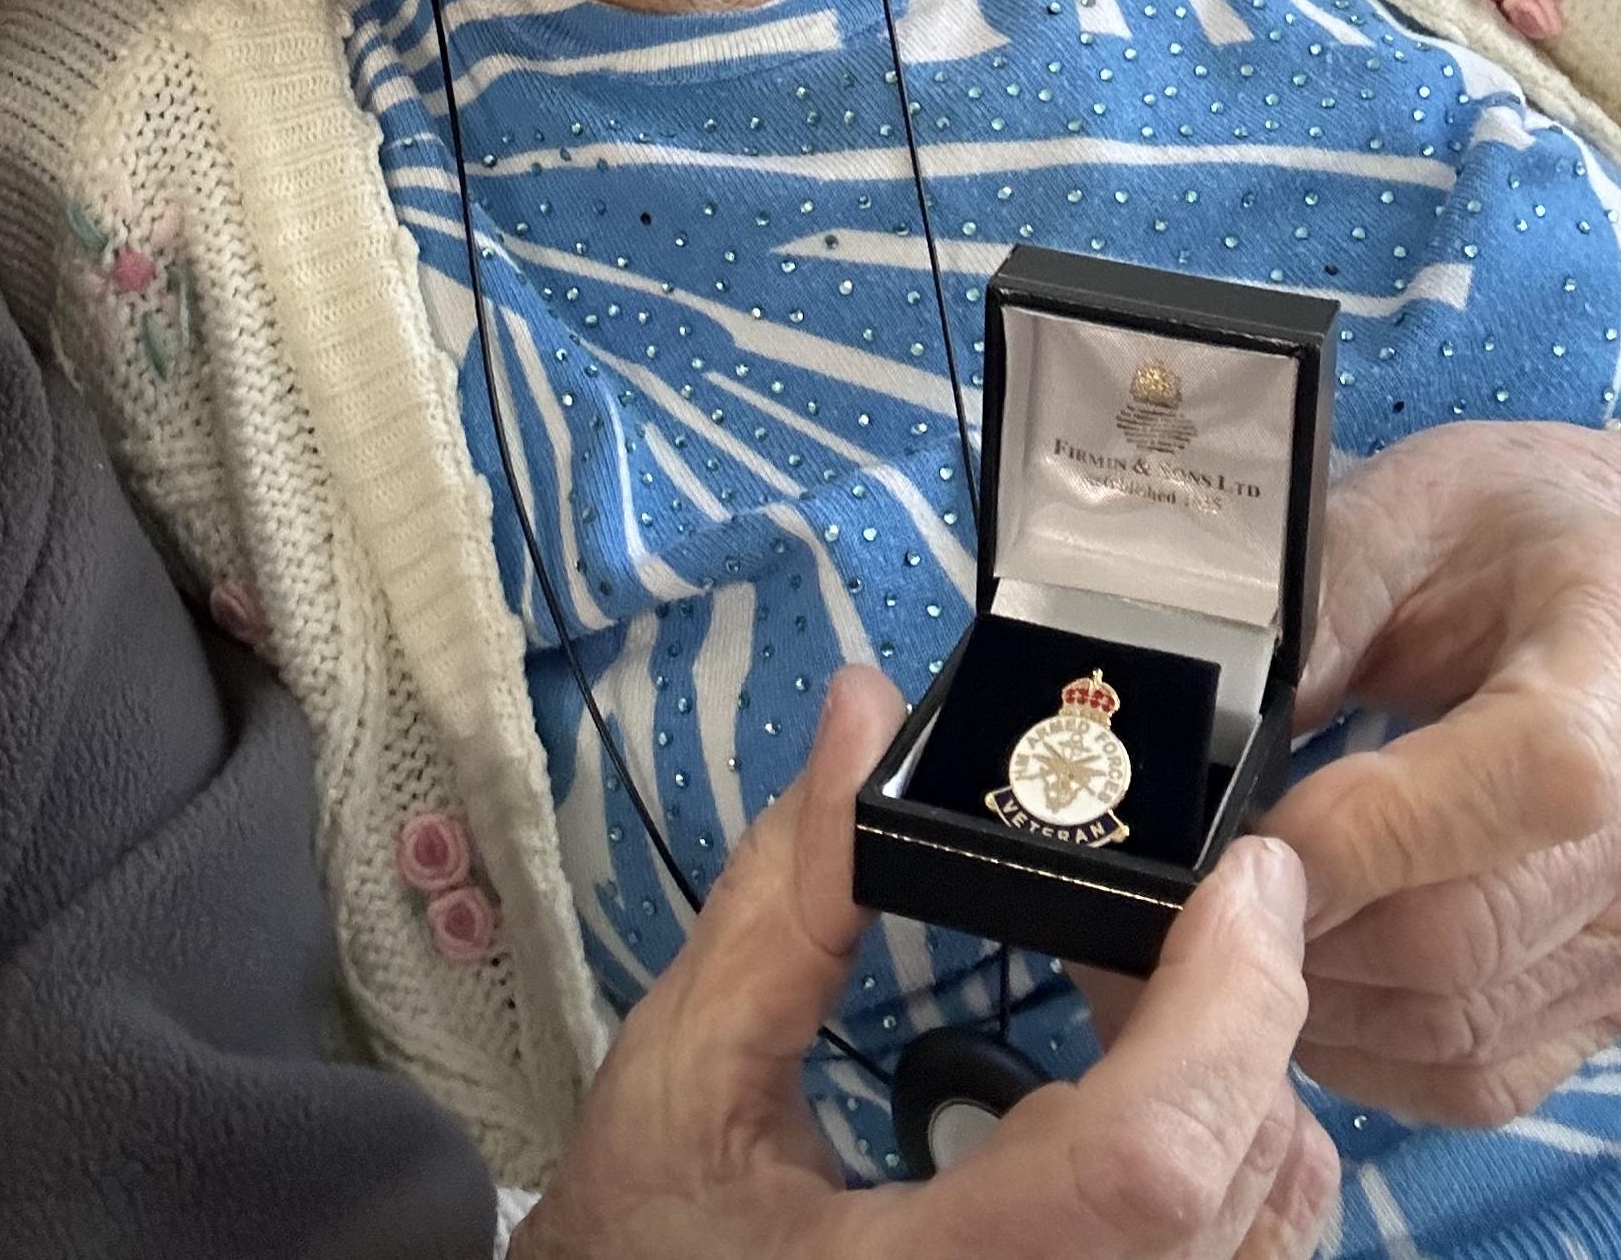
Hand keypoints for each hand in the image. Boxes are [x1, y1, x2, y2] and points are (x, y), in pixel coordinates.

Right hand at [514, 666, 1334, 1259]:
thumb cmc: (650, 1249)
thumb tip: (864, 714)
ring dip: (1249, 1086)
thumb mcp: (688, 1073)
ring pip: (1271, 1242)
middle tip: (1205, 895)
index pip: (1145, 1166)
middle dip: (1250, 1013)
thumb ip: (787, 898)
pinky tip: (1156, 1086)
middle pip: (1235, 1191)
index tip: (1239, 875)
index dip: (1223, 1010)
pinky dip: (1239, 1164)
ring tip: (1167, 983)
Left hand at [1260, 417, 1620, 1124]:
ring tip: (1212, 941)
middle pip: (1458, 940)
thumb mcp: (1408, 515)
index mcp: (1600, 704)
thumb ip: (1320, 612)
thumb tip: (1220, 733)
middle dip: (1297, 930)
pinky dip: (1369, 1054)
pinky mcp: (1601, 1002)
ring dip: (1314, 1003)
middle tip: (1181, 901)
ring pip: (1455, 1030)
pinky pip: (1478, 1075)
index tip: (1229, 837)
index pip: (1491, 800)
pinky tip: (1297, 982)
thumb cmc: (1514, 532)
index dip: (1345, 837)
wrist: (1610, 576)